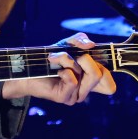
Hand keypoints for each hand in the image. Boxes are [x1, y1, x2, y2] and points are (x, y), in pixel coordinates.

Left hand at [1, 32, 116, 103]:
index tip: (93, 58)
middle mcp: (84, 91)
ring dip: (70, 60)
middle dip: (87, 59)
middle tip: (74, 56)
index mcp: (89, 81)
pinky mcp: (65, 97)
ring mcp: (75, 96)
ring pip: (88, 75)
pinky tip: (55, 69)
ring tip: (57, 58)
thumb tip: (91, 44)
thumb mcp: (67, 45)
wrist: (27, 68)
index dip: (107, 71)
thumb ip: (80, 41)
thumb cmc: (49, 58)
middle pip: (101, 75)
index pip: (110, 86)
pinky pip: (73, 79)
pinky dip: (63, 67)